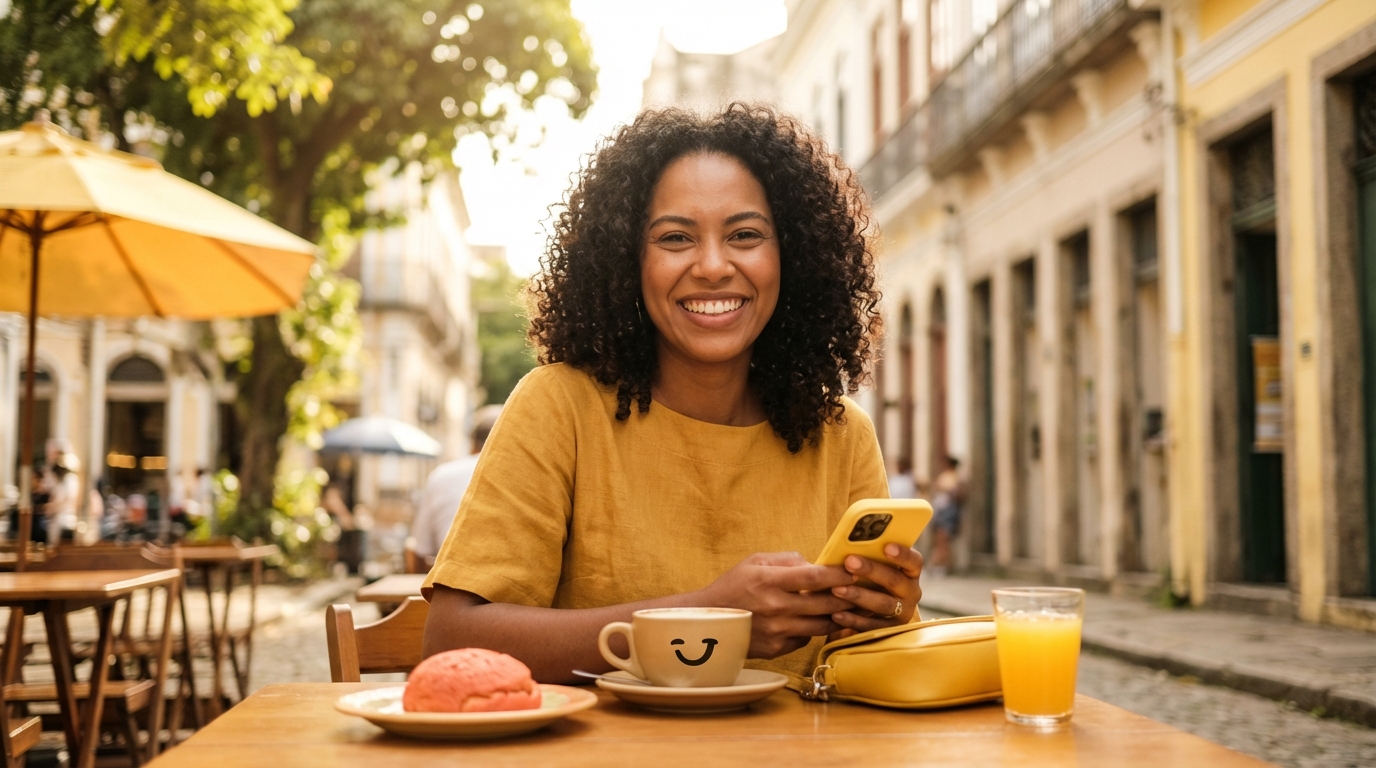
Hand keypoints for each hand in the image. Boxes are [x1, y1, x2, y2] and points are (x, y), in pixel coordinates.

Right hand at [698, 552, 857, 658]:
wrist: (708, 621)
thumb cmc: (733, 587)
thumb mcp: (754, 562)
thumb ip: (787, 560)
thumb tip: (814, 564)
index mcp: (769, 581)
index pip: (814, 577)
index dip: (839, 574)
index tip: (855, 570)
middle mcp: (775, 607)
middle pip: (825, 604)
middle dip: (848, 596)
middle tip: (863, 591)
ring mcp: (777, 631)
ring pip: (821, 625)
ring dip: (837, 616)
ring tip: (848, 608)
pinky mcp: (777, 649)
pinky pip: (806, 638)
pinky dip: (813, 629)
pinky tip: (815, 621)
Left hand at [827, 544, 923, 639]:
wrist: (873, 612)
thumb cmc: (870, 578)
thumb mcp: (876, 566)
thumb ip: (870, 556)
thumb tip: (847, 542)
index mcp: (911, 573)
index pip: (914, 561)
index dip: (902, 554)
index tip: (886, 546)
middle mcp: (911, 593)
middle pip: (894, 580)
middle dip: (871, 570)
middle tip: (849, 561)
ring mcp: (902, 613)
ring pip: (883, 604)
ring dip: (858, 595)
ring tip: (836, 589)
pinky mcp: (889, 630)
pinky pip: (871, 626)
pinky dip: (852, 620)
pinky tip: (835, 614)